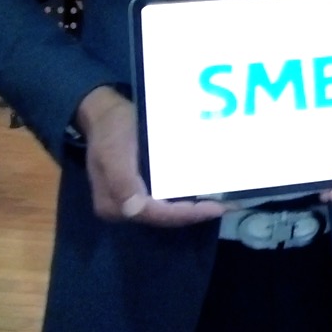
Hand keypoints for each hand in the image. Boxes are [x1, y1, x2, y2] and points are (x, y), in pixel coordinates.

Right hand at [75, 86, 226, 226]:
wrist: (104, 114)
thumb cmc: (112, 128)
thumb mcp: (113, 151)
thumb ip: (121, 181)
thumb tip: (134, 209)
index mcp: (114, 204)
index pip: (156, 215)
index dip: (185, 214)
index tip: (215, 208)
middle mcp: (122, 208)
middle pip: (163, 217)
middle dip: (194, 214)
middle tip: (227, 205)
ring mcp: (131, 200)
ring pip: (166, 211)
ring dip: (192, 208)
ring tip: (222, 201)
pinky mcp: (139, 190)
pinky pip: (165, 199)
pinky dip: (185, 197)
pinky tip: (204, 191)